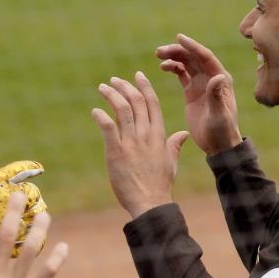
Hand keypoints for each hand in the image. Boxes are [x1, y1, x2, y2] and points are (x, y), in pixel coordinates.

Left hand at [92, 72, 188, 218]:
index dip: (144, 86)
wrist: (150, 202)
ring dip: (111, 95)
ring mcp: (131, 143)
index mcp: (159, 135)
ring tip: (102, 88)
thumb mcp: (171, 162)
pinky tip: (95, 111)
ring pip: (122, 110)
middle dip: (124, 86)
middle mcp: (145, 135)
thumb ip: (174, 145)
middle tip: (113, 80)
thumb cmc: (160, 184)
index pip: (152, 103)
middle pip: (136, 101)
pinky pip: (108, 128)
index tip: (137, 75)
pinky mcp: (116, 152)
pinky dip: (100, 116)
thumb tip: (183, 134)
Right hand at [156, 33, 241, 155]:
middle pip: (194, 57)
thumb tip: (217, 76)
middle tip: (160, 51)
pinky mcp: (192, 91)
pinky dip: (172, 67)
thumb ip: (216, 95)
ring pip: (187, 63)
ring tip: (159, 56)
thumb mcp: (218, 114)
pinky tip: (163, 67)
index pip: (206, 57)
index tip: (178, 37)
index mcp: (221, 79)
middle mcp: (212, 78)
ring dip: (174, 57)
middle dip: (178, 51)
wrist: (217, 144)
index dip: (192, 46)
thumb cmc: (221, 131)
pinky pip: (182, 73)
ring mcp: (201, 83)